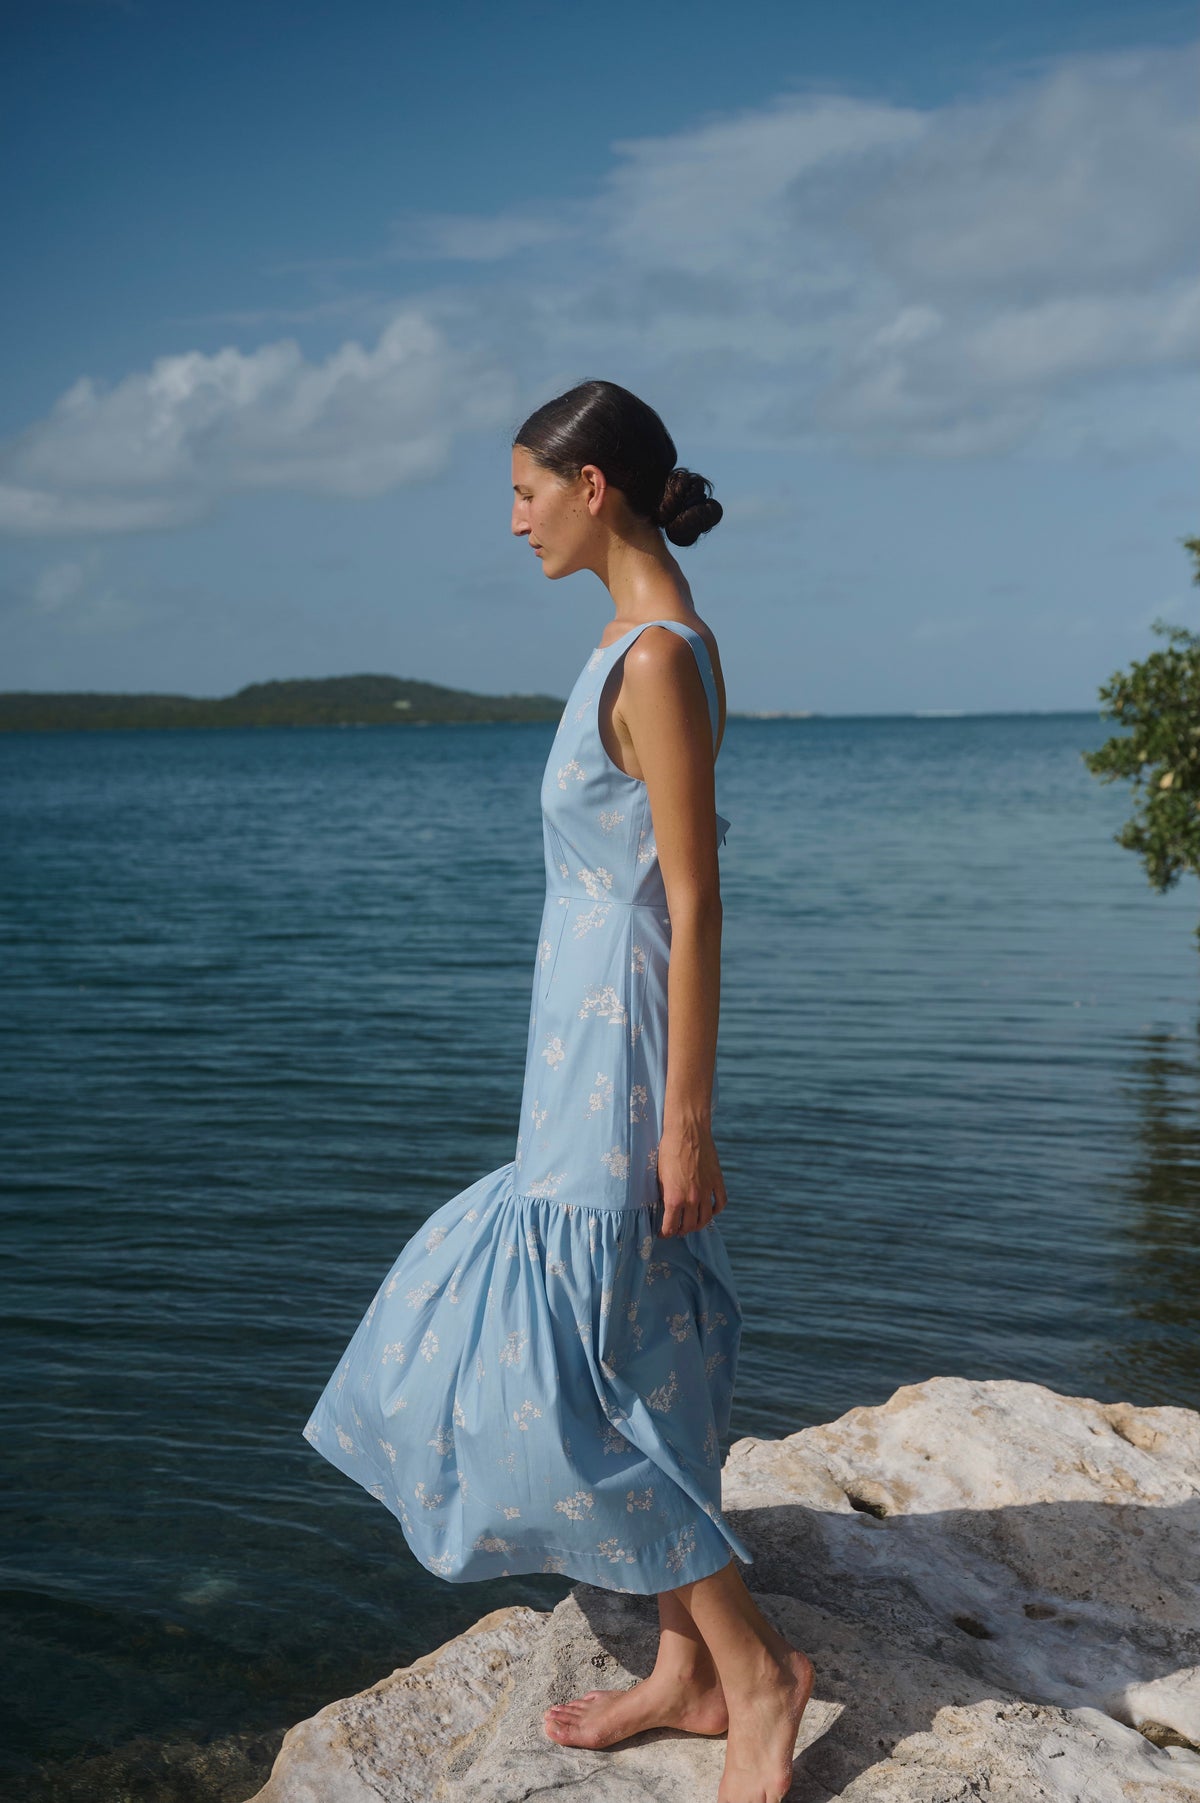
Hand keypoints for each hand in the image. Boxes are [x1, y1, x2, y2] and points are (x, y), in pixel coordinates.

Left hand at [656, 1119, 727, 1236]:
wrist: (687, 1131)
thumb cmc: (668, 1150)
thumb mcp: (659, 1175)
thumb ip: (664, 1193)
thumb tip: (665, 1205)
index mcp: (675, 1198)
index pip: (670, 1227)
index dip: (665, 1233)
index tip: (662, 1234)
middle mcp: (692, 1198)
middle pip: (690, 1226)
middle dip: (681, 1231)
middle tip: (676, 1230)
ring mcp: (707, 1191)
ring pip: (706, 1218)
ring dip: (698, 1224)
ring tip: (692, 1224)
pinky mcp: (717, 1181)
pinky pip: (720, 1203)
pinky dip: (716, 1210)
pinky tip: (710, 1210)